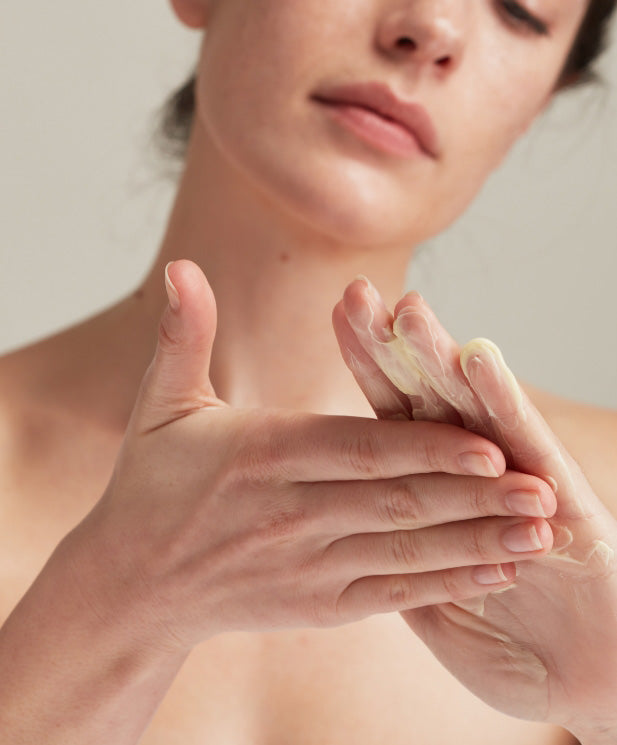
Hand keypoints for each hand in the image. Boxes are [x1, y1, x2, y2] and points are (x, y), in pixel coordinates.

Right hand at [59, 260, 538, 656]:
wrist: (132, 584)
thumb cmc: (151, 486)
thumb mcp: (160, 405)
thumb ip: (183, 334)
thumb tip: (180, 265)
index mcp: (263, 454)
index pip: (358, 448)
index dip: (426, 448)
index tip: (489, 443)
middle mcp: (291, 513)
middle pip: (397, 502)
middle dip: (476, 496)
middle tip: (545, 488)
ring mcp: (307, 565)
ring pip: (405, 552)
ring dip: (478, 542)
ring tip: (540, 533)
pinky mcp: (318, 604)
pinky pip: (392, 594)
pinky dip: (447, 583)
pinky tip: (496, 571)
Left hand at [332, 276, 616, 741]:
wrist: (586, 684)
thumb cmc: (504, 640)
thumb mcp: (428, 596)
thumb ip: (393, 550)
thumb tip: (339, 516)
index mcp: (436, 492)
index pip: (389, 417)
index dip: (366, 363)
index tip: (336, 310)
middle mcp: (476, 473)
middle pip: (422, 399)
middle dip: (389, 345)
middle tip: (355, 292)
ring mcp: (518, 481)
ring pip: (469, 410)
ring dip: (437, 358)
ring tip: (405, 310)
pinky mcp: (561, 504)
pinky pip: (527, 447)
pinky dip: (500, 403)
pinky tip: (476, 358)